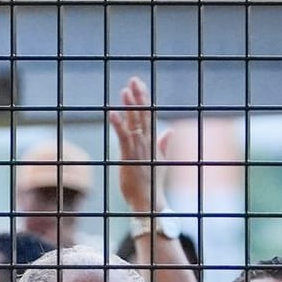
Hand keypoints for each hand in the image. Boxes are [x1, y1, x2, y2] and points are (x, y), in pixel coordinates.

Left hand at [108, 77, 168, 217]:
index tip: (139, 84)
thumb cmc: (151, 183)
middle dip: (139, 97)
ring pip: (135, 124)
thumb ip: (163, 144)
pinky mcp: (129, 158)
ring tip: (125, 91)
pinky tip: (113, 113)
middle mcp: (147, 143)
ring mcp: (138, 150)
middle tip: (134, 80)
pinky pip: (123, 138)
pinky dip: (119, 125)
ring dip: (130, 107)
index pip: (149, 116)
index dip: (144, 99)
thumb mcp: (160, 161)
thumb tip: (169, 131)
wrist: (148, 202)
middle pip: (143, 115)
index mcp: (153, 143)